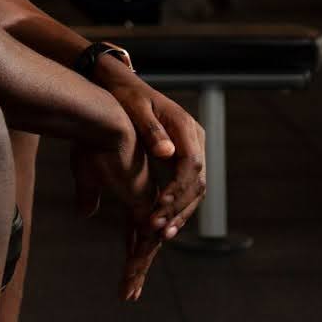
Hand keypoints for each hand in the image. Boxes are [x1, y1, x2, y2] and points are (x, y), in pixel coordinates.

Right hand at [70, 125, 162, 300]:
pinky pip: (144, 239)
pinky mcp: (144, 202)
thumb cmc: (92, 141)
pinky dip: (137, 260)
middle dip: (138, 266)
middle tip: (131, 291)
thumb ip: (89, 195)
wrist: (102, 121)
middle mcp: (146, 199)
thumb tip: (86, 213)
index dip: (133, 250)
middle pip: (147, 241)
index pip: (138, 229)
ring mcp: (148, 201)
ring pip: (148, 245)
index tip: (128, 271)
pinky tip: (130, 275)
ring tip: (128, 292)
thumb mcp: (86, 174)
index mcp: (136, 192)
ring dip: (137, 269)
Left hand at [98, 65, 206, 243]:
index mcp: (185, 126)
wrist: (124, 85)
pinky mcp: (182, 158)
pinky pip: (186, 187)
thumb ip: (151, 130)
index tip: (160, 206)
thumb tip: (167, 152)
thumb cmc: (126, 95)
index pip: (191, 163)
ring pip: (195, 188)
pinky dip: (177, 207)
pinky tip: (164, 224)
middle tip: (159, 231)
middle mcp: (194, 139)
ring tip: (162, 236)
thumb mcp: (135, 108)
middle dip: (180, 207)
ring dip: (180, 213)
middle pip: (197, 180)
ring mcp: (191, 149)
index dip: (178, 188)